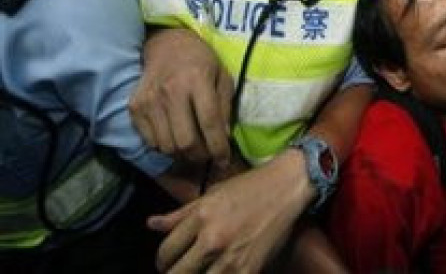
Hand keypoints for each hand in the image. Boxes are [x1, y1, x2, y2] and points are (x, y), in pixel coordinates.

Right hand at [130, 28, 233, 164]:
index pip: (209, 122)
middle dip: (200, 156)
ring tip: (192, 146)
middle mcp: (170, 91)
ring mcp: (149, 100)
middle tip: (207, 155)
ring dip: (182, 154)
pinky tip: (173, 134)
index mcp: (197, 80)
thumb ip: (224, 106)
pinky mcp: (134, 107)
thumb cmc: (201, 61)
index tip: (224, 161)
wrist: (167, 44)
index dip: (218, 147)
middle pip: (185, 141)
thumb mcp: (222, 76)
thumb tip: (224, 138)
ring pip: (166, 146)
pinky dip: (163, 145)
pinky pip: (150, 141)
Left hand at [149, 148, 315, 272]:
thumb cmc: (251, 186)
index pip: (166, 251)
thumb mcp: (212, 194)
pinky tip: (218, 271)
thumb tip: (152, 224)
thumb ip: (180, 214)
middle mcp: (212, 239)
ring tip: (199, 270)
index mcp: (201, 217)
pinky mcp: (248, 270)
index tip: (168, 261)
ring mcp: (230, 257)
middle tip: (180, 269)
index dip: (162, 260)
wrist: (288, 187)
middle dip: (173, 273)